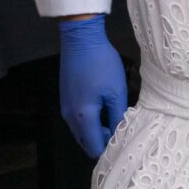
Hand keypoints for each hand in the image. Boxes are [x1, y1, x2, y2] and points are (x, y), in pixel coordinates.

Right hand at [57, 15, 127, 158]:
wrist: (80, 39)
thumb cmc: (101, 63)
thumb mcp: (116, 91)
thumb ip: (117, 116)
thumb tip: (119, 134)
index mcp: (83, 116)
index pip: (94, 147)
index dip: (109, 148)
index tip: (123, 140)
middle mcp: (69, 116)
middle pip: (85, 143)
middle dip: (102, 141)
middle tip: (120, 129)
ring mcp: (65, 107)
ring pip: (80, 132)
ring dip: (95, 131)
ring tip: (113, 118)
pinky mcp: (65, 99)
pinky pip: (76, 120)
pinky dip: (88, 122)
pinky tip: (102, 109)